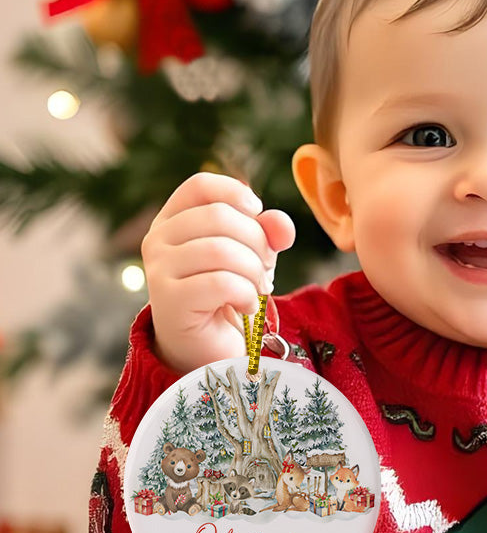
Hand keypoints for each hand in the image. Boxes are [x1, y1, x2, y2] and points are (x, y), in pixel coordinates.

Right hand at [141, 172, 295, 373]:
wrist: (208, 347)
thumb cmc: (229, 293)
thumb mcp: (254, 253)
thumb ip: (269, 231)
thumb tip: (281, 225)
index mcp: (173, 220)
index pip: (200, 185)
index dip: (237, 195)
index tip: (257, 216)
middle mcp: (158, 240)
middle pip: (219, 216)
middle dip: (257, 241)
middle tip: (263, 268)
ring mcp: (158, 270)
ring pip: (221, 249)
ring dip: (254, 271)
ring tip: (257, 288)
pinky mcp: (169, 301)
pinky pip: (222, 283)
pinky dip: (246, 295)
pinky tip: (247, 306)